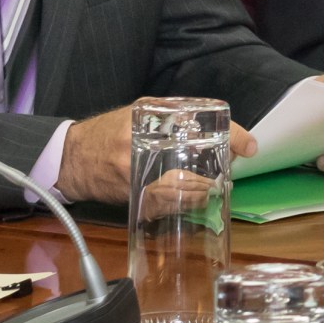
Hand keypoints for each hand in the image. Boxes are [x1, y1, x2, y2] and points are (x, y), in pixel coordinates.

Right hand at [57, 110, 257, 203]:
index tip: (250, 146)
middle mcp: (143, 143)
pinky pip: (166, 207)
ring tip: (213, 193)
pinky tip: (191, 205)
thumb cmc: (108, 132)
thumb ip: (170, 120)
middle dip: (216, 174)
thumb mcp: (139, 114)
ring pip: (182, 191)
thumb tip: (212, 134)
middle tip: (228, 178)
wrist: (73, 157)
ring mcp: (137, 173)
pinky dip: (182, 208)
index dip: (230, 135)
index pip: (198, 123)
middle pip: (195, 163)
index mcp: (149, 117)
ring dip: (202, 195)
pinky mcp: (133, 197)